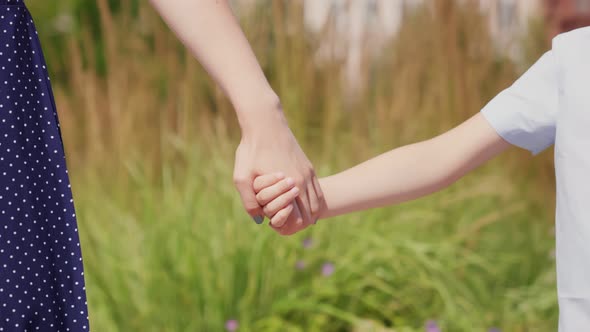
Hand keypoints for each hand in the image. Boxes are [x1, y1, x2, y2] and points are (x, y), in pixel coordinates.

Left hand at [232, 102, 324, 234]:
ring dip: (309, 213)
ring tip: (297, 220)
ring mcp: (308, 172)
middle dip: (302, 223)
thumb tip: (259, 220)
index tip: (280, 228)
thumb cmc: (251, 149)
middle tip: (289, 227)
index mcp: (291, 185)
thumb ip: (249, 200)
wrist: (266, 123)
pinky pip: (317, 189)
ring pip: (317, 201)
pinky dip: (313, 201)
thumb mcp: (242, 177)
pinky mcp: (308, 165)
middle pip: (312, 212)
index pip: (300, 217)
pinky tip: (303, 205)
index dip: (293, 227)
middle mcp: (304, 180)